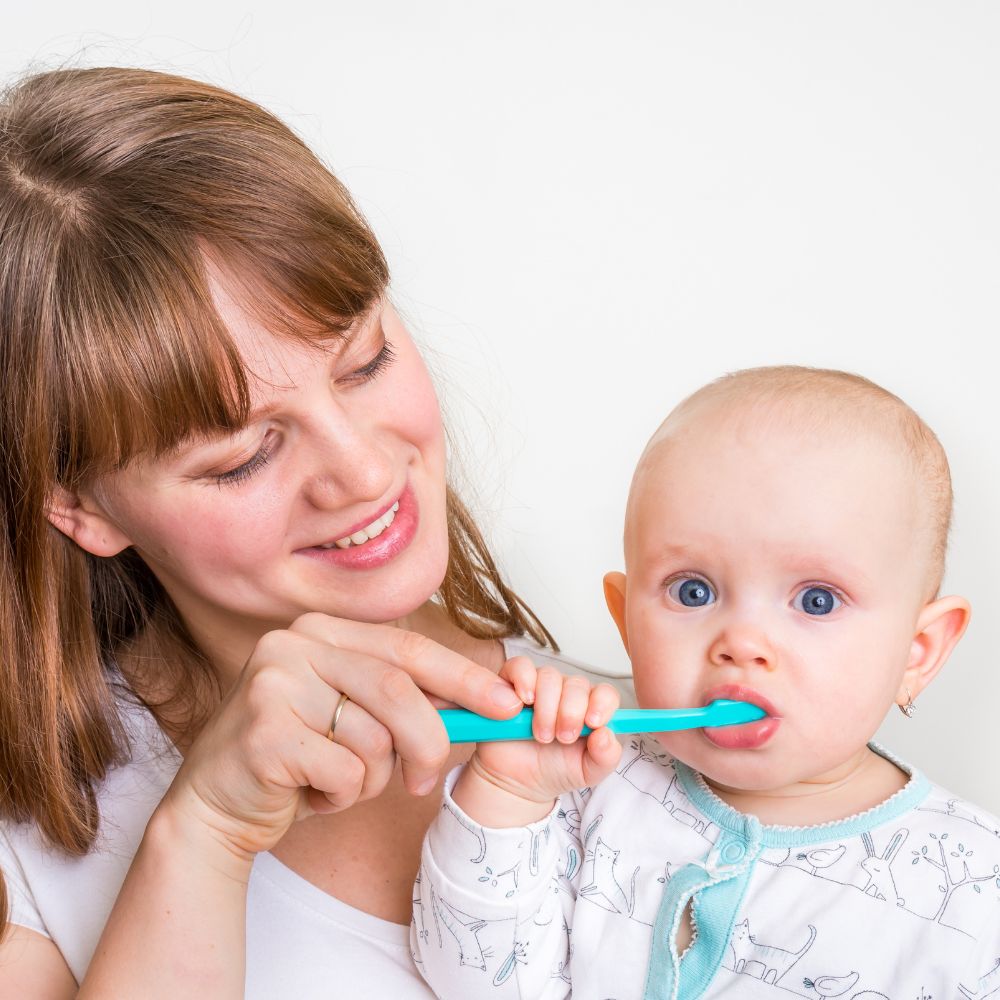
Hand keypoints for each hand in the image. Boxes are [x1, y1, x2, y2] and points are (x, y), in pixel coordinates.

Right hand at [158, 613, 523, 861]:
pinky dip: (343, 797)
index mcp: (321, 631)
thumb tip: (485, 701)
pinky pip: (346, 773)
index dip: (464, 677)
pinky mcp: (263, 733)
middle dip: (428, 741)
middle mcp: (294, 644)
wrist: (218, 806)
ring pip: (374, 738)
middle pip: (398, 690)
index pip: (409, 648)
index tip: (506, 704)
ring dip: (372, 778)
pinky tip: (311, 794)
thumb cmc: (300, 759)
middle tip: (424, 779)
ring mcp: (273, 684)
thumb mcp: (355, 717)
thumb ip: (404, 701)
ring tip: (338, 781)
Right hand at [453, 657, 621, 826]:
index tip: (592, 723)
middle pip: (577, 684)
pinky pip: (520, 666)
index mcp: (589, 709)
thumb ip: (606, 757)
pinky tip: (524, 702)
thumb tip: (606, 733)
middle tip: (563, 738)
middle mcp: (566, 693)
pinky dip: (523, 680)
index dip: (602, 703)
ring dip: (546, 707)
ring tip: (541, 735)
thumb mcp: (588, 772)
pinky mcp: (512, 684)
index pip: (605, 693)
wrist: (517, 783)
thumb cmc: (555, 771)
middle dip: (571, 712)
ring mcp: (540, 686)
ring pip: (550, 677)